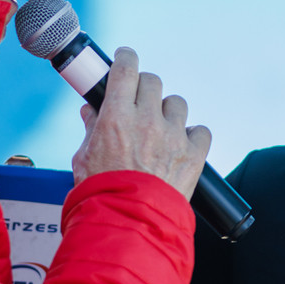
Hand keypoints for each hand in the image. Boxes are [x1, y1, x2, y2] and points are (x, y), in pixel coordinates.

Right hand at [71, 47, 210, 200]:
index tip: (125, 58)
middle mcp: (147, 120)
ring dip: (168, 112)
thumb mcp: (84, 159)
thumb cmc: (101, 195)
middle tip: (139, 103)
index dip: (126, 58)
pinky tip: (181, 147)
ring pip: (177, 104)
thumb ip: (91, 130)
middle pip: (153, 82)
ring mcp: (173, 137)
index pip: (126, 68)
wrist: (129, 225)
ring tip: (160, 131)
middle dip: (145, 89)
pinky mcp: (193, 156)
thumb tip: (91, 110)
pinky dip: (192, 136)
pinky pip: (201, 131)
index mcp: (116, 116)